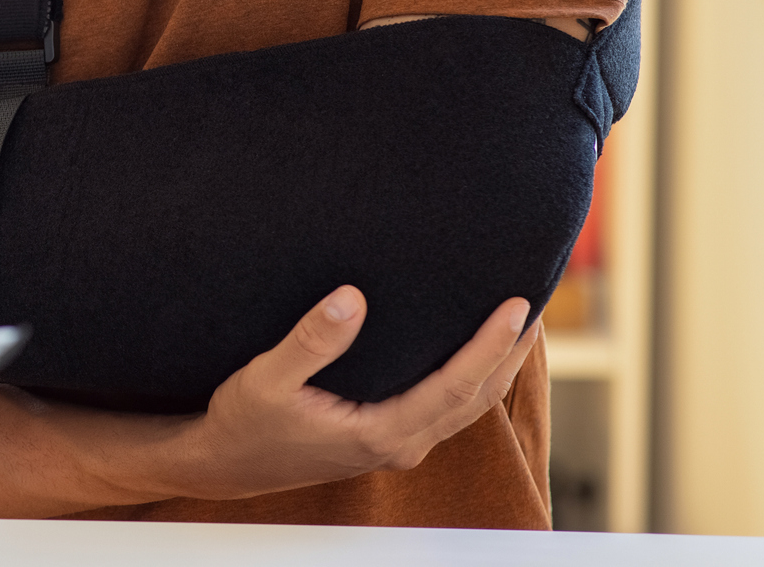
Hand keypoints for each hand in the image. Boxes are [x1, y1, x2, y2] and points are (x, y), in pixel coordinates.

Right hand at [173, 286, 541, 499]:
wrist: (226, 465)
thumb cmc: (244, 422)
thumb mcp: (266, 377)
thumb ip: (311, 340)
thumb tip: (352, 298)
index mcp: (380, 433)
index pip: (455, 388)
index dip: (490, 346)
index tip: (516, 306)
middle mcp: (400, 444)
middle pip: (477, 399)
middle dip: (510, 352)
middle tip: (536, 301)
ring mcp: (397, 444)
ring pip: (466, 407)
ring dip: (496, 365)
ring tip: (518, 322)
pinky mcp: (387, 436)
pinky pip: (446, 407)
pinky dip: (470, 376)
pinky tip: (468, 348)